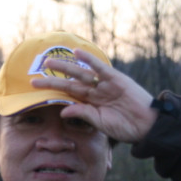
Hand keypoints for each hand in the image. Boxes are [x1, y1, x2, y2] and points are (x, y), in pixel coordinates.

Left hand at [31, 48, 158, 143]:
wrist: (147, 126)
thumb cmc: (125, 127)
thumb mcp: (100, 123)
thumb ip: (82, 114)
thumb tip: (62, 111)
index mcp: (91, 103)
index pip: (68, 95)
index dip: (53, 91)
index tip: (35, 89)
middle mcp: (95, 91)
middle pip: (70, 83)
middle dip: (53, 79)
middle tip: (34, 76)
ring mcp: (105, 84)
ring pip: (80, 73)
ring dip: (65, 67)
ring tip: (48, 62)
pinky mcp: (116, 79)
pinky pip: (99, 67)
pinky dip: (89, 59)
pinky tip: (76, 53)